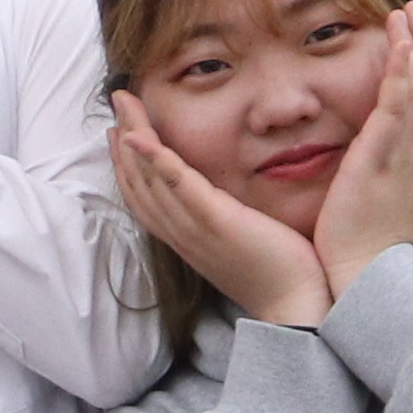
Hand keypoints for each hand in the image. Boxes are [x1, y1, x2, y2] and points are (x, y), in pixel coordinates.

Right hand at [109, 89, 332, 329]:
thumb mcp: (242, 243)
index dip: (128, 164)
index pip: (145, 198)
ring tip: (124, 105)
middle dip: (122, 142)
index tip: (121, 133)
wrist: (295, 306)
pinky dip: (155, 160)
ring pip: (150, 178)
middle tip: (116, 106)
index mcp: (186, 238)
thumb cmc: (277, 275)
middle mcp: (181, 233)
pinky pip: (177, 185)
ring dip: (133, 137)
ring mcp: (194, 227)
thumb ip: (227, 220)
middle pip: (138, 183)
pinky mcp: (214, 220)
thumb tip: (228, 200)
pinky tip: (140, 137)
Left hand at [312, 4, 412, 295]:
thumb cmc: (369, 261)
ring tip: (406, 12)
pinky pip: (396, 107)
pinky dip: (399, 72)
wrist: (366, 285)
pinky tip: (398, 45)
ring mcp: (403, 158)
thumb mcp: (388, 215)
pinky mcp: (378, 160)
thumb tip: (384, 175)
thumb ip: (389, 187)